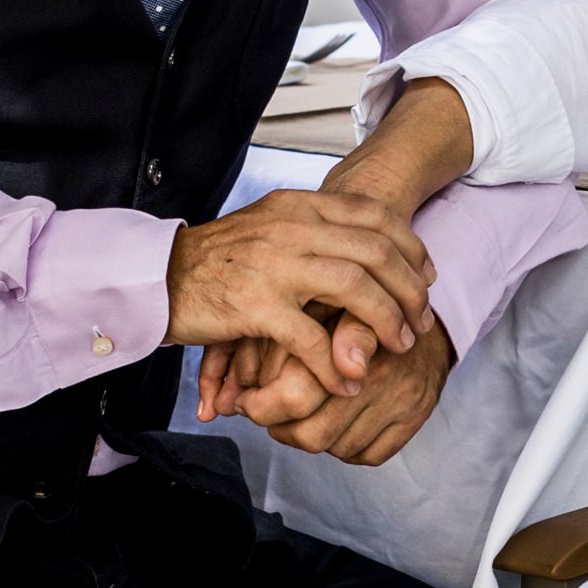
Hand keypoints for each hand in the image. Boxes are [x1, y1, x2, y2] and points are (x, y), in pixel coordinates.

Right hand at [165, 186, 437, 403]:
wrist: (160, 277)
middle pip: (376, 253)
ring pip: (355, 289)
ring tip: (398, 346)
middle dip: (410, 290)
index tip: (426, 275)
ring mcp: (275, 265)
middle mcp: (292, 228)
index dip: (411, 247)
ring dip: (386, 322)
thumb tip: (367, 245)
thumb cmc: (218, 259)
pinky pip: (311, 338)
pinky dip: (336, 363)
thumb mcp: (271, 226)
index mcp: (300, 206)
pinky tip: (347, 380)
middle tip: (421, 321)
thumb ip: (316, 230)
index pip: (375, 216)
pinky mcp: (256, 305)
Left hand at [250, 312, 454, 464]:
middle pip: (311, 434)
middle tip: (271, 413)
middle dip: (283, 428)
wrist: (418, 312)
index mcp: (351, 342)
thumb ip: (291, 341)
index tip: (247, 401)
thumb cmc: (357, 309)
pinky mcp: (416, 417)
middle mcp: (381, 375)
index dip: (262, 406)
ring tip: (305, 414)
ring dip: (315, 436)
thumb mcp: (322, 306)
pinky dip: (348, 447)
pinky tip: (340, 424)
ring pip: (337, 448)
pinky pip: (368, 455)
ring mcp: (401, 400)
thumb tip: (254, 386)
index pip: (294, 397)